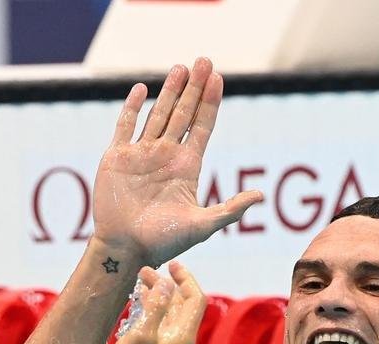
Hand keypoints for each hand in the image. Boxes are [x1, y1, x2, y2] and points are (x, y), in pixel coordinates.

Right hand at [91, 58, 262, 267]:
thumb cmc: (163, 242)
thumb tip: (260, 196)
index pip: (202, 126)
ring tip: (181, 68)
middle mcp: (165, 156)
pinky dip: (132, 107)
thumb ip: (230, 209)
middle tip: (204, 60)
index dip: (211, 102)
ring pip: (158, 115)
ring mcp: (141, 155)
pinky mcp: (117, 158)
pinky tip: (143, 89)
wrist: (125, 249)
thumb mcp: (202, 226)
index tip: (218, 78)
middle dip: (194, 88)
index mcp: (187, 167)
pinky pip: (125, 126)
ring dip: (169, 91)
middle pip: (183, 114)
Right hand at [103, 262, 206, 343]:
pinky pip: (164, 334)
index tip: (170, 264)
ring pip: (171, 321)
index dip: (185, 278)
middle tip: (143, 274)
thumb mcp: (139, 336)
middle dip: (165, 287)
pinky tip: (138, 318)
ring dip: (158, 302)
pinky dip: (154, 319)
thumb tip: (165, 284)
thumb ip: (154, 308)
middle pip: (181, 308)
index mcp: (182, 335)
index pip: (194, 298)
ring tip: (138, 290)